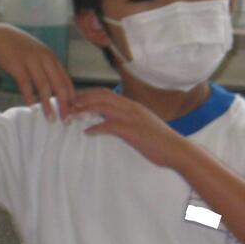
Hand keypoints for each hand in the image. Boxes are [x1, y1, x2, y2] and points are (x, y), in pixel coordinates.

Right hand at [0, 24, 75, 120]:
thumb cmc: (22, 53)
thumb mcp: (39, 58)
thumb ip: (50, 72)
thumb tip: (62, 94)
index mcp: (52, 59)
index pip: (66, 81)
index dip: (72, 98)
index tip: (75, 113)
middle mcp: (45, 59)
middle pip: (59, 85)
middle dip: (64, 104)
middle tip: (67, 121)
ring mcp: (31, 60)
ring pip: (43, 86)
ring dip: (47, 104)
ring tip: (50, 119)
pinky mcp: (17, 64)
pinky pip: (25, 83)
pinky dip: (29, 96)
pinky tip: (31, 107)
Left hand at [71, 88, 185, 166]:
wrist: (176, 149)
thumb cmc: (161, 141)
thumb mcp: (143, 126)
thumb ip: (130, 121)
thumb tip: (115, 124)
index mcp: (133, 106)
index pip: (107, 94)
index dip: (90, 95)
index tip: (77, 100)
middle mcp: (131, 107)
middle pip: (101, 95)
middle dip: (83, 98)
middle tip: (68, 104)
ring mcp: (131, 117)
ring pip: (102, 107)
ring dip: (84, 110)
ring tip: (72, 115)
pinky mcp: (131, 130)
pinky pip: (108, 126)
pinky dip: (95, 127)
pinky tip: (87, 132)